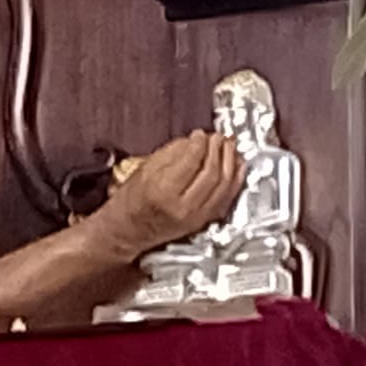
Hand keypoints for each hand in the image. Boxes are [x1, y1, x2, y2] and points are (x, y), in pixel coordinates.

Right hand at [93, 131, 242, 259]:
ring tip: (228, 146)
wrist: (129, 231)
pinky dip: (235, 180)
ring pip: (223, 186)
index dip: (199, 144)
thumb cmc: (132, 199)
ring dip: (229, 162)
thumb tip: (194, 140)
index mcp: (163, 191)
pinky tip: (236, 165)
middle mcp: (183, 207)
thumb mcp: (144, 170)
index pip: (190, 162)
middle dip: (217, 150)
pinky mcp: (204, 222)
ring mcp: (196, 217)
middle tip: (217, 137)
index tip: (199, 133)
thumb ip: (171, 153)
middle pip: (211, 174)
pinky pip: (227, 198)